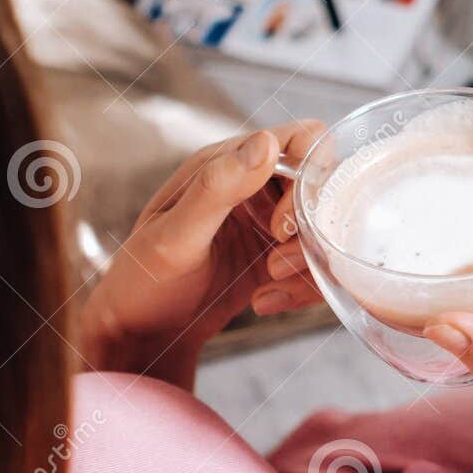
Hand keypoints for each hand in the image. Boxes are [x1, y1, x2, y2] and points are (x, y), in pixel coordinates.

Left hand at [79, 121, 325, 388]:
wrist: (143, 332)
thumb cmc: (144, 280)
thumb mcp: (175, 236)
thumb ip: (217, 188)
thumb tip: (266, 142)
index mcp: (230, 161)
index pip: (304, 140)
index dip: (309, 179)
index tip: (281, 226)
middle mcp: (257, 184)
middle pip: (326, 188)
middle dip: (310, 232)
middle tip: (274, 265)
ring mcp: (272, 221)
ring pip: (328, 231)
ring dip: (308, 266)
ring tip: (267, 287)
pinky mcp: (281, 257)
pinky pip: (320, 265)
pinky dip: (303, 289)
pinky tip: (266, 302)